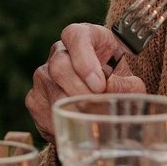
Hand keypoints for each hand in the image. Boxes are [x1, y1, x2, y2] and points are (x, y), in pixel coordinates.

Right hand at [26, 24, 143, 139]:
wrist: (106, 100)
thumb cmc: (120, 84)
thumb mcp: (131, 83)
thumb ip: (127, 86)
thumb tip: (110, 88)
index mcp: (83, 37)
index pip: (75, 36)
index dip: (85, 59)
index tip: (100, 84)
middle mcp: (59, 52)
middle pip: (60, 66)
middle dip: (81, 92)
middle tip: (99, 107)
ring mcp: (44, 75)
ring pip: (51, 92)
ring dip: (75, 111)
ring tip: (95, 121)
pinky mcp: (36, 98)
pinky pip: (45, 113)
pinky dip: (63, 125)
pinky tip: (78, 129)